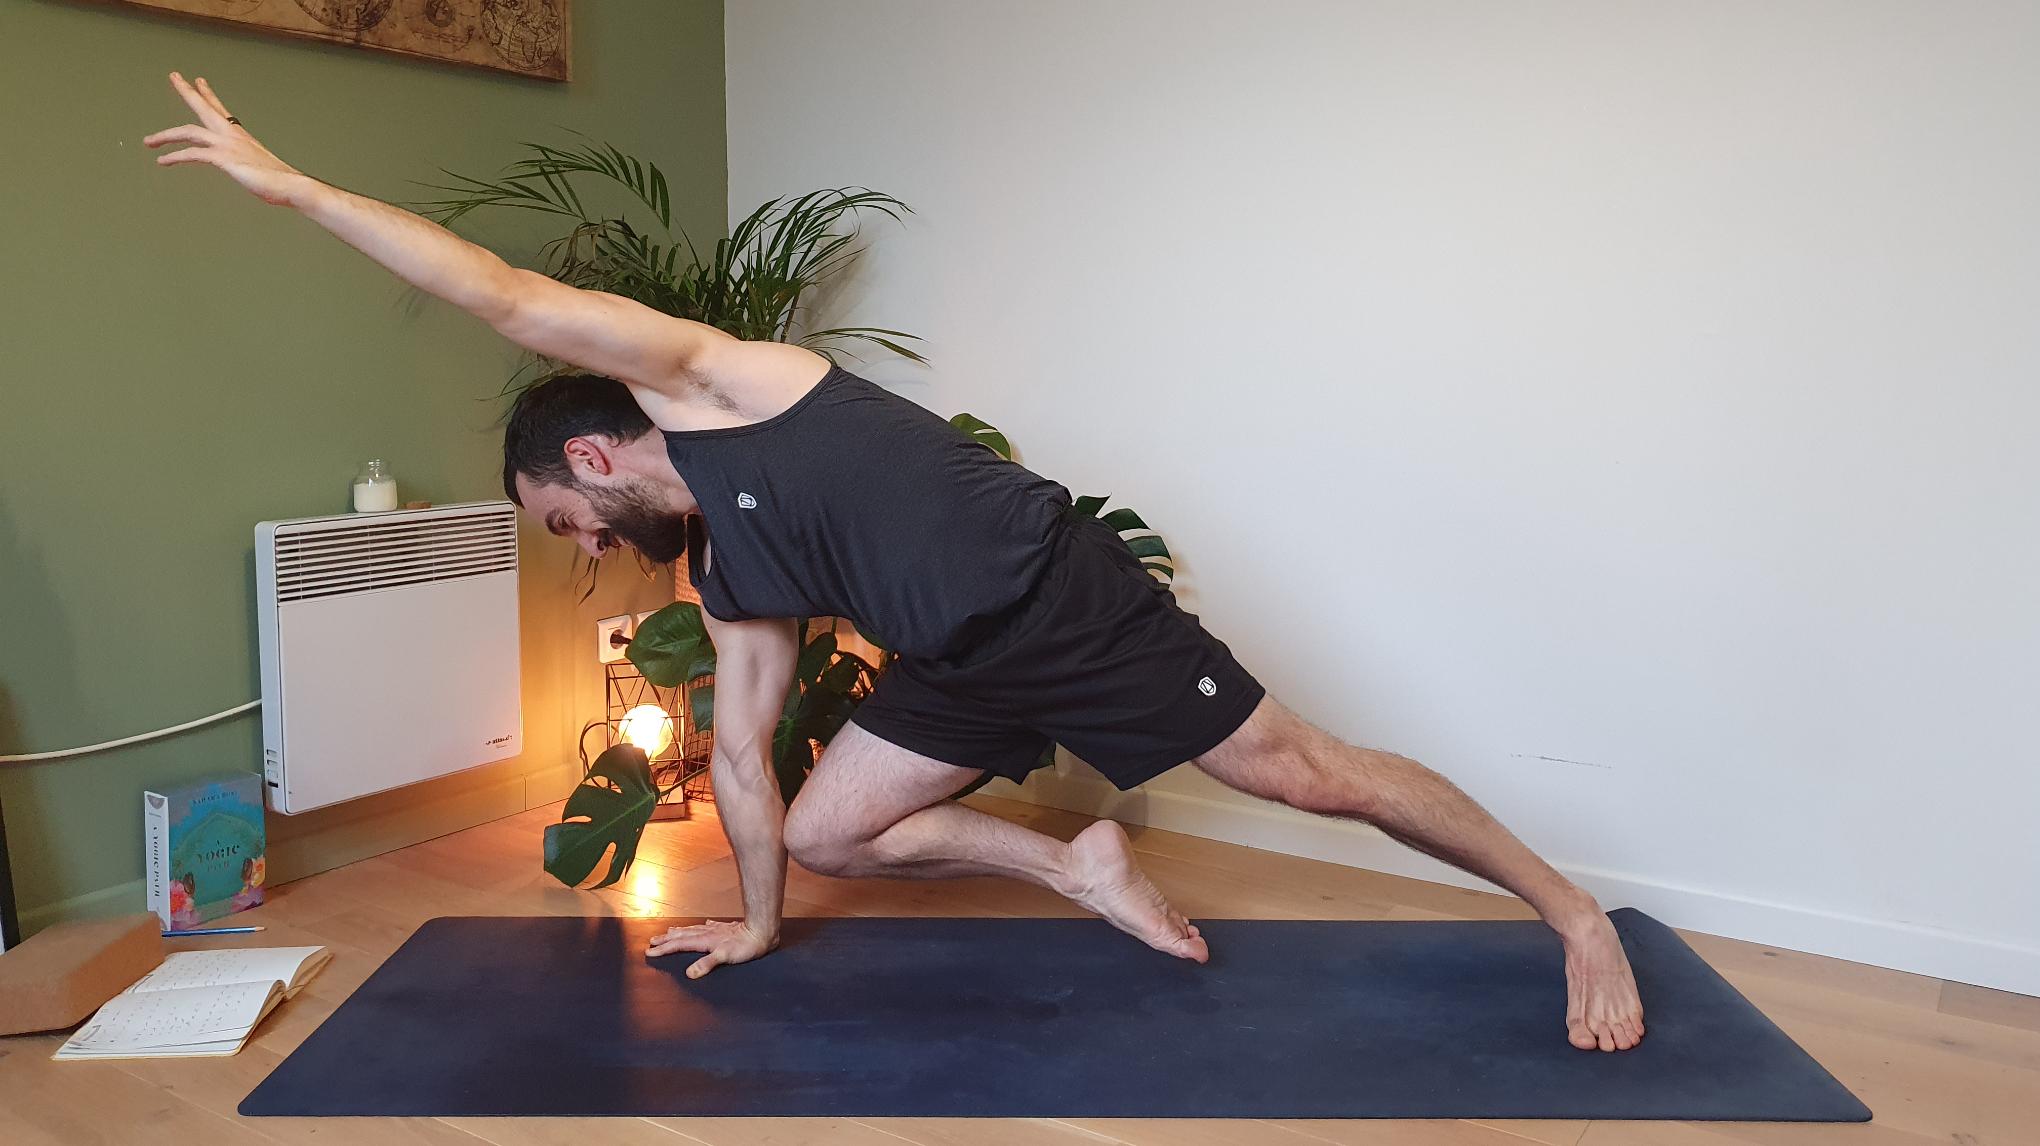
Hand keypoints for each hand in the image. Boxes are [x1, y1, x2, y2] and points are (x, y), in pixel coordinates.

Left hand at [145, 73, 304, 205]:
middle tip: (175, 76)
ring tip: (148, 140)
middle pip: (204, 107)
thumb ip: (253, 167)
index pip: (221, 110)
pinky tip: (162, 160)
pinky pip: (191, 153)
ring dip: (165, 135)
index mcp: (242, 136)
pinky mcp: (223, 158)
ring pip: (189, 131)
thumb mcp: (263, 169)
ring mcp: (227, 144)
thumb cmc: (283, 182)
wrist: (293, 186)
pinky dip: (174, 156)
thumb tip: (257, 175)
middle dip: (188, 91)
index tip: (199, 82)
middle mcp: (233, 135)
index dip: (208, 95)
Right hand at [647, 919, 776, 978]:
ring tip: (668, 932)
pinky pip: (707, 927)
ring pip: (692, 930)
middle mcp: (707, 934)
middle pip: (681, 936)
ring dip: (678, 932)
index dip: (664, 949)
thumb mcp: (725, 957)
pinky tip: (702, 925)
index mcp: (704, 941)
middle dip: (666, 939)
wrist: (761, 932)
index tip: (650, 951)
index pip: (679, 945)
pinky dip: (700, 928)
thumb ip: (707, 964)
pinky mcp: (725, 929)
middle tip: (652, 941)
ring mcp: (715, 931)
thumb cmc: (745, 946)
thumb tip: (690, 973)